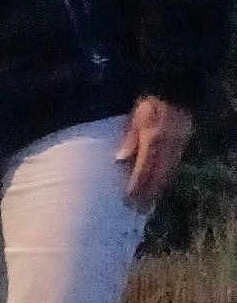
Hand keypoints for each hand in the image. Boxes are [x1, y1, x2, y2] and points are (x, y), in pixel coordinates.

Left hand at [116, 96, 193, 211]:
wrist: (174, 93)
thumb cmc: (148, 104)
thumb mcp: (135, 118)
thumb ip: (129, 140)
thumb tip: (120, 161)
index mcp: (152, 140)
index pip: (143, 169)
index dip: (135, 187)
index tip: (127, 200)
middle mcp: (167, 147)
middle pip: (156, 177)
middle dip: (146, 195)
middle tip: (137, 210)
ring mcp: (177, 147)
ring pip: (167, 175)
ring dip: (157, 190)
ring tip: (146, 204)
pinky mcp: (183, 146)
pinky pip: (173, 168)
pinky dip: (165, 180)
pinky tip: (158, 188)